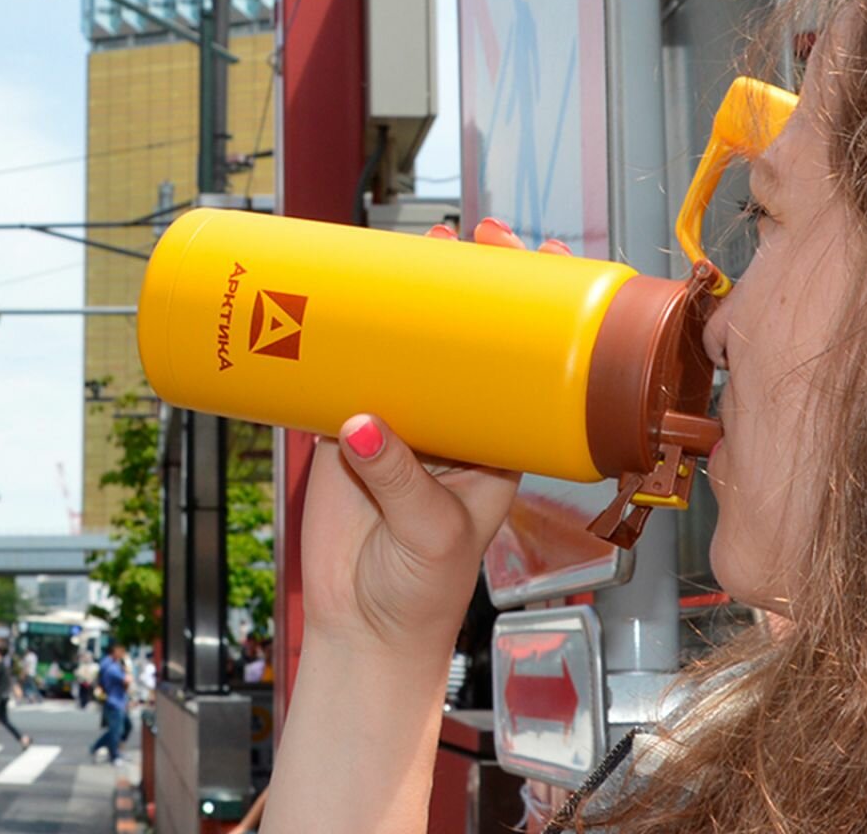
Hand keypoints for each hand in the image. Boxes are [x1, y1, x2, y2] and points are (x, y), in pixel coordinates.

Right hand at [299, 218, 571, 661]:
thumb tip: (360, 423)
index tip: (535, 256)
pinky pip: (342, 376)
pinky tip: (331, 304)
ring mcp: (400, 424)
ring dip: (402, 299)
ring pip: (404, 347)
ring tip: (399, 249)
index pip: (529, 360)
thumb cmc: (423, 595)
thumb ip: (398, 477)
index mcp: (497, 444)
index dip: (536, 307)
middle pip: (463, 337)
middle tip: (456, 235)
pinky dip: (337, 342)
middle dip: (461, 282)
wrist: (364, 632)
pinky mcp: (346, 435)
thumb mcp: (430, 533)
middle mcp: (453, 424)